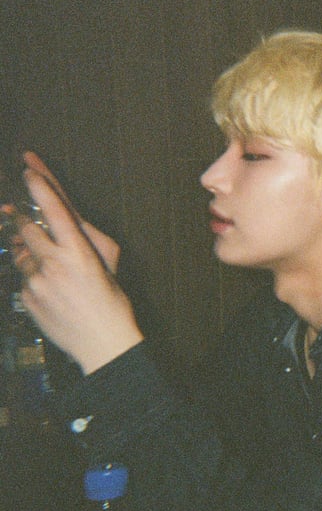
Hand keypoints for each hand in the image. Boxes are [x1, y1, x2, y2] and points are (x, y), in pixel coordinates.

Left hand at [15, 158, 142, 374]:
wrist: (102, 343)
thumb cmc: (112, 302)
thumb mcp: (109, 262)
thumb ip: (86, 236)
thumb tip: (67, 218)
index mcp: (79, 252)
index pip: (55, 209)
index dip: (40, 184)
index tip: (28, 167)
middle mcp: (53, 263)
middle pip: (26, 226)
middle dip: (23, 218)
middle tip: (19, 212)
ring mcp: (35, 282)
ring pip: (20, 252)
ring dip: (29, 251)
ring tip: (50, 266)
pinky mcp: (26, 298)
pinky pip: (22, 277)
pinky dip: (31, 277)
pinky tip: (51, 289)